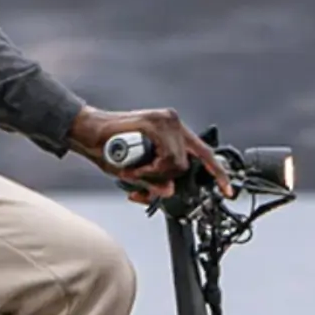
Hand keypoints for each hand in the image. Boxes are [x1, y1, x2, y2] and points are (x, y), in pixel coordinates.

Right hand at [67, 106, 235, 202]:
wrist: (86, 134)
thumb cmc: (108, 150)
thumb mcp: (136, 172)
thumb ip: (155, 182)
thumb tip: (167, 193)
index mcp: (173, 132)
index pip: (203, 154)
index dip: (216, 173)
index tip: (227, 190)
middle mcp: (173, 123)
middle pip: (186, 165)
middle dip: (163, 179)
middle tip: (141, 178)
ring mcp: (166, 120)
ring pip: (176, 165)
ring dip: (153, 175)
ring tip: (133, 170)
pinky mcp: (155, 123)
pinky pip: (164, 159)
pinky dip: (148, 170)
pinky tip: (133, 165)